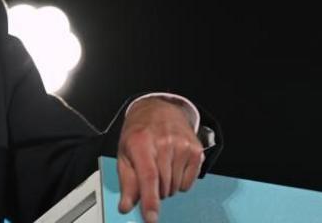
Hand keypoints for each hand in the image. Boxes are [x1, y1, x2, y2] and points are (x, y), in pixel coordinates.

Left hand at [117, 98, 204, 222]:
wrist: (159, 110)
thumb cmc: (138, 133)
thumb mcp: (125, 154)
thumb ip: (127, 182)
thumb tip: (126, 206)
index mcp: (141, 143)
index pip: (148, 177)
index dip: (150, 200)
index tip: (151, 218)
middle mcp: (164, 143)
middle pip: (162, 187)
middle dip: (154, 189)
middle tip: (149, 173)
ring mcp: (183, 146)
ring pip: (175, 188)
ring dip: (167, 186)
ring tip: (160, 166)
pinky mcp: (196, 150)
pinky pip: (188, 184)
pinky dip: (179, 182)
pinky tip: (173, 165)